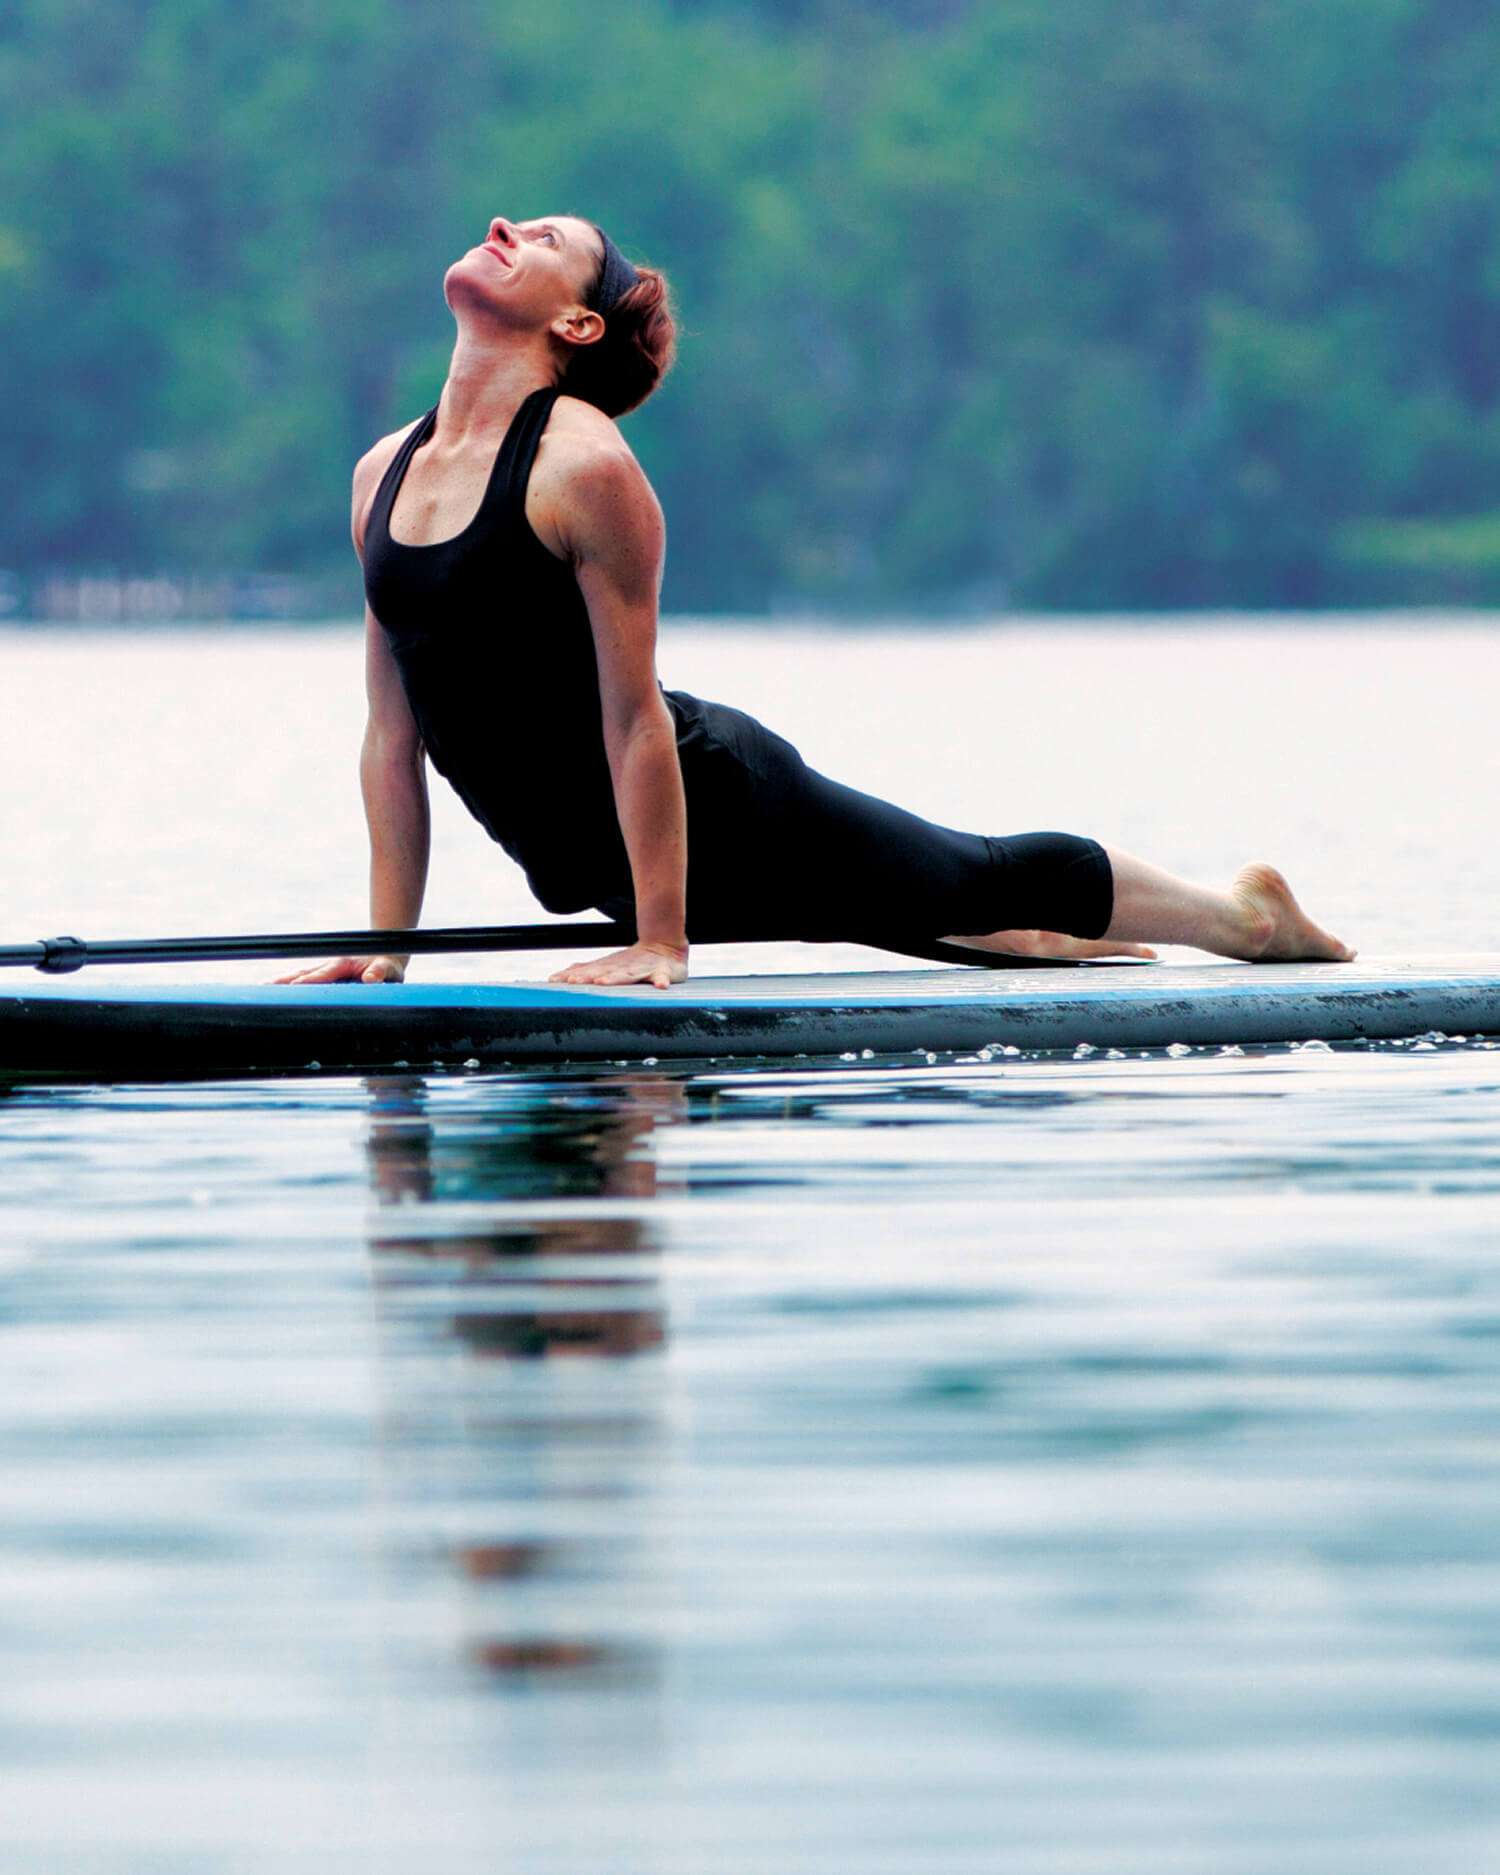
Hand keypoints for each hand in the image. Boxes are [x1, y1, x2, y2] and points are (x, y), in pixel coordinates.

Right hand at [273, 954, 406, 984]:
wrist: (386, 955)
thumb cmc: (387, 964)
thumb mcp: (388, 968)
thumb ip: (380, 972)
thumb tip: (370, 978)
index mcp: (343, 962)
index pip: (324, 973)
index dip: (310, 980)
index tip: (295, 985)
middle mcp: (330, 965)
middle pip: (304, 972)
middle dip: (285, 980)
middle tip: (265, 987)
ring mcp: (326, 970)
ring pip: (300, 974)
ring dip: (282, 981)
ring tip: (261, 987)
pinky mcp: (325, 976)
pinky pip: (304, 979)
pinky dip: (288, 984)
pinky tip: (274, 990)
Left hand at [548, 940, 687, 989]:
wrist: (664, 946)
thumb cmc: (634, 962)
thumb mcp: (609, 964)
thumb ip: (588, 969)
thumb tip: (563, 974)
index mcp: (611, 967)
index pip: (587, 972)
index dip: (572, 976)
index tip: (555, 981)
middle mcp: (624, 967)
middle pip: (603, 972)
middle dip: (587, 976)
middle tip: (573, 981)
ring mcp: (643, 969)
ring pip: (628, 974)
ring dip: (615, 978)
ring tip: (602, 982)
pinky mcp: (662, 972)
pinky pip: (662, 977)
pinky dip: (661, 981)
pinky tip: (661, 986)